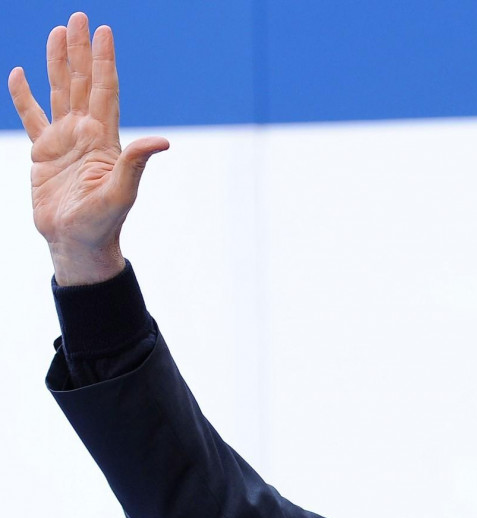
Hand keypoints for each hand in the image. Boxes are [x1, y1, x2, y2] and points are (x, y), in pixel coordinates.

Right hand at [8, 12, 168, 285]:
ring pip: (59, 92)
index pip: (105, 90)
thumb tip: (163, 141)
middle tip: (79, 17)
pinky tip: (20, 73)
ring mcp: (64, 142)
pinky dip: (24, 95)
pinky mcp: (43, 154)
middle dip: (81, 50)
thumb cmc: (103, 223)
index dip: (104, 60)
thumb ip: (135, 163)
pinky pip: (31, 117)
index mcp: (104, 139)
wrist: (76, 244)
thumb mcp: (121, 192)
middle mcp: (86, 134)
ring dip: (58, 63)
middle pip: (83, 82)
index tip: (104, 31)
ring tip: (56, 32)